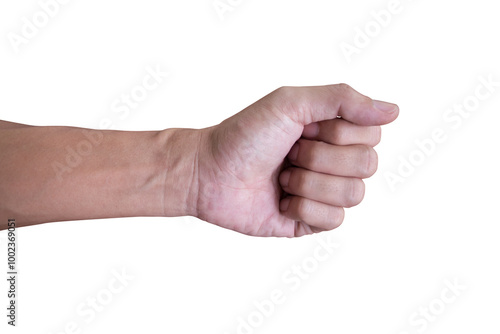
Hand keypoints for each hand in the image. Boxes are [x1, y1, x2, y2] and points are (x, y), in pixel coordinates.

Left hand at [193, 84, 398, 236]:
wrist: (209, 173)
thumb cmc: (245, 135)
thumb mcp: (291, 103)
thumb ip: (342, 99)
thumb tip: (393, 111)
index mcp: (332, 131)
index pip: (371, 134)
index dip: (337, 133)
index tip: (302, 129)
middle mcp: (333, 161)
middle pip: (367, 165)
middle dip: (320, 158)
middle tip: (289, 154)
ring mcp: (324, 192)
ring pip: (354, 194)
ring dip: (310, 183)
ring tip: (282, 177)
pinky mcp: (311, 220)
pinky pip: (335, 220)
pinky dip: (304, 207)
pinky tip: (281, 200)